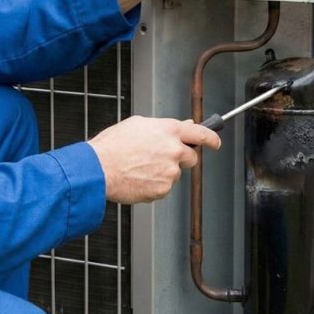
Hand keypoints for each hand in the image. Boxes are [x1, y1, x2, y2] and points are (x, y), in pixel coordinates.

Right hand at [88, 116, 221, 203]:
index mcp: (169, 130)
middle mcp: (174, 150)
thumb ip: (164, 126)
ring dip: (164, 172)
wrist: (98, 168)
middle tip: (162, 159)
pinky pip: (164, 187)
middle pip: (192, 158)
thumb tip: (183, 126)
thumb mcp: (138, 125)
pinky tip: (139, 178)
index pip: (202, 134)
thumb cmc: (112, 146)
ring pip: (175, 174)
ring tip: (141, 167)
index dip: (212, 139)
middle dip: (182, 159)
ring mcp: (170, 171)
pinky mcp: (163, 189)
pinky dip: (154, 185)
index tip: (215, 143)